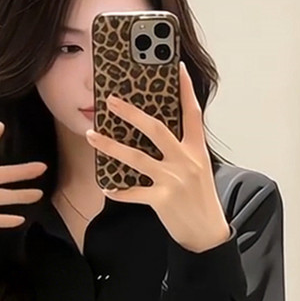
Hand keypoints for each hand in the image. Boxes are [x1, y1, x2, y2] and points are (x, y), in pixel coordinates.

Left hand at [85, 62, 232, 251]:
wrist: (208, 232)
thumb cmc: (201, 198)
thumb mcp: (199, 168)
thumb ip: (182, 149)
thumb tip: (156, 132)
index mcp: (196, 150)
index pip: (192, 113)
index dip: (186, 90)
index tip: (177, 68)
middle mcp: (185, 161)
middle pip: (156, 129)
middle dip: (131, 113)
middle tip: (110, 101)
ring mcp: (173, 180)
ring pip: (136, 157)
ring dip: (110, 145)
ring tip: (91, 135)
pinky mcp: (162, 199)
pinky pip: (133, 192)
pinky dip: (118, 190)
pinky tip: (105, 186)